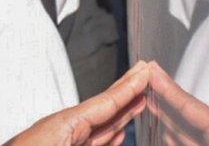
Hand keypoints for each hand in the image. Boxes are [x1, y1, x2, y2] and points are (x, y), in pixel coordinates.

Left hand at [6, 60, 150, 145]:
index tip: (144, 71)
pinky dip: (108, 136)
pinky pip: (91, 141)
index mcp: (65, 125)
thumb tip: (114, 133)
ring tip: (140, 101)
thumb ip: (94, 136)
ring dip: (122, 116)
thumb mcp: (63, 139)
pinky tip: (119, 133)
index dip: (128, 87)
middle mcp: (65, 130)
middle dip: (127, 95)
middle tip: (146, 76)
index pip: (105, 102)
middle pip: (104, 110)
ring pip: (100, 128)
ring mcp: (64, 141)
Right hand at [146, 62, 208, 145]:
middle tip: (144, 81)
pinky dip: (178, 139)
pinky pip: (194, 144)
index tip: (152, 70)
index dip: (169, 90)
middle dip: (165, 101)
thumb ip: (193, 138)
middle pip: (188, 117)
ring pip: (189, 134)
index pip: (191, 108)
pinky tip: (166, 135)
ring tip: (149, 104)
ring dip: (168, 120)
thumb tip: (170, 135)